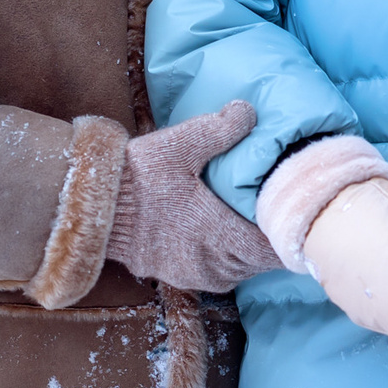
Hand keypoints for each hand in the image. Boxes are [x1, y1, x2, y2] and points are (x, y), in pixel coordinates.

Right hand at [104, 102, 281, 292]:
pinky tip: (226, 240)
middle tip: (284, 218)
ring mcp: (191, 274)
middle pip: (257, 264)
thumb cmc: (138, 178)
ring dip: (249, 256)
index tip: (299, 218)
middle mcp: (209, 263)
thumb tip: (249, 111)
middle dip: (273, 244)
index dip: (288, 237)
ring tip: (259, 229)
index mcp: (219, 235)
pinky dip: (227, 261)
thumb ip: (221, 130)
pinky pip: (214, 275)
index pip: (270, 250)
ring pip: (237, 273)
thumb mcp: (182, 145)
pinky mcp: (173, 275)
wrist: (89, 209)